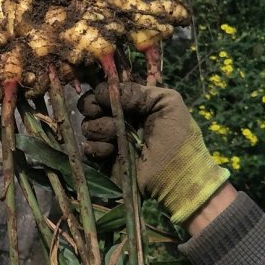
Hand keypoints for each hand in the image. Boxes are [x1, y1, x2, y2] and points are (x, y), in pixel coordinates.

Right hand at [79, 82, 232, 226]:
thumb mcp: (167, 102)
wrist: (177, 174)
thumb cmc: (178, 136)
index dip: (102, 93)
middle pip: (89, 106)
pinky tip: (112, 152)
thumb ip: (138, 91)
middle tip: (106, 114)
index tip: (107, 98)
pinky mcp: (103, 160)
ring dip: (101, 129)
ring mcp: (109, 139)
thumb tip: (104, 91)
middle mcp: (117, 118)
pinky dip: (97, 148)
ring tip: (118, 138)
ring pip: (87, 126)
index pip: (105, 90)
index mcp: (132, 103)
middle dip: (94, 108)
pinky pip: (87, 148)